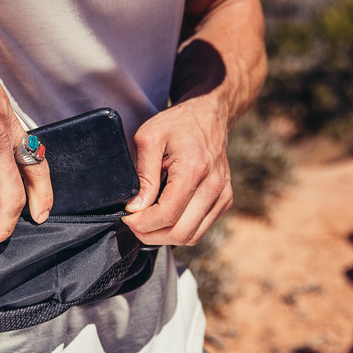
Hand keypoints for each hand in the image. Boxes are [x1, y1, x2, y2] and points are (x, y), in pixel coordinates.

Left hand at [122, 96, 232, 245]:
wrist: (208, 115)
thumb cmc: (177, 124)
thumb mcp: (149, 138)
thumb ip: (143, 175)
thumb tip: (136, 207)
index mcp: (194, 170)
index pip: (167, 214)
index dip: (142, 223)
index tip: (127, 217)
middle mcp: (213, 186)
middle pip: (180, 233)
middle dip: (151, 234)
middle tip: (134, 223)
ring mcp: (222, 195)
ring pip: (192, 237)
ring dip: (165, 236)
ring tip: (148, 222)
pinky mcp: (225, 200)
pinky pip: (200, 229)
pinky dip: (180, 229)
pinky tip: (166, 215)